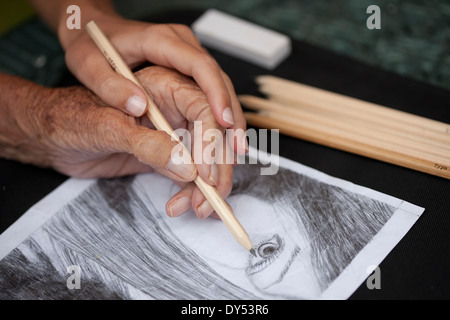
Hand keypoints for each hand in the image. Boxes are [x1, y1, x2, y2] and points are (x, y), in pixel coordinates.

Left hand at [9, 67, 232, 219]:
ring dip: (209, 182)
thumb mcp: (105, 126)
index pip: (203, 101)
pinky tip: (184, 203)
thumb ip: (146, 143)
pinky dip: (193, 189)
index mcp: (163, 82)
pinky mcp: (169, 151)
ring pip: (208, 154)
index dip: (216, 133)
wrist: (53, 136)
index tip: (213, 168)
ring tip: (197, 207)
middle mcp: (175, 104)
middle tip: (213, 195)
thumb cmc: (71, 117)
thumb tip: (186, 165)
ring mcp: (174, 129)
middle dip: (219, 165)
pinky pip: (192, 169)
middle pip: (215, 131)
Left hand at [60, 13, 247, 154]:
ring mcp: (188, 64)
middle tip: (236, 150)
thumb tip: (139, 106)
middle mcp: (183, 50)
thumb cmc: (90, 44)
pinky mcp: (186, 78)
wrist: (91, 31)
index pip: (201, 66)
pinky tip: (220, 152)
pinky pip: (209, 103)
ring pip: (221, 95)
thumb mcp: (87, 63)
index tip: (224, 123)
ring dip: (229, 129)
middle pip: (220, 84)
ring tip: (232, 159)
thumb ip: (110, 86)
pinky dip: (216, 128)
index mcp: (163, 41)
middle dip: (231, 120)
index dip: (217, 95)